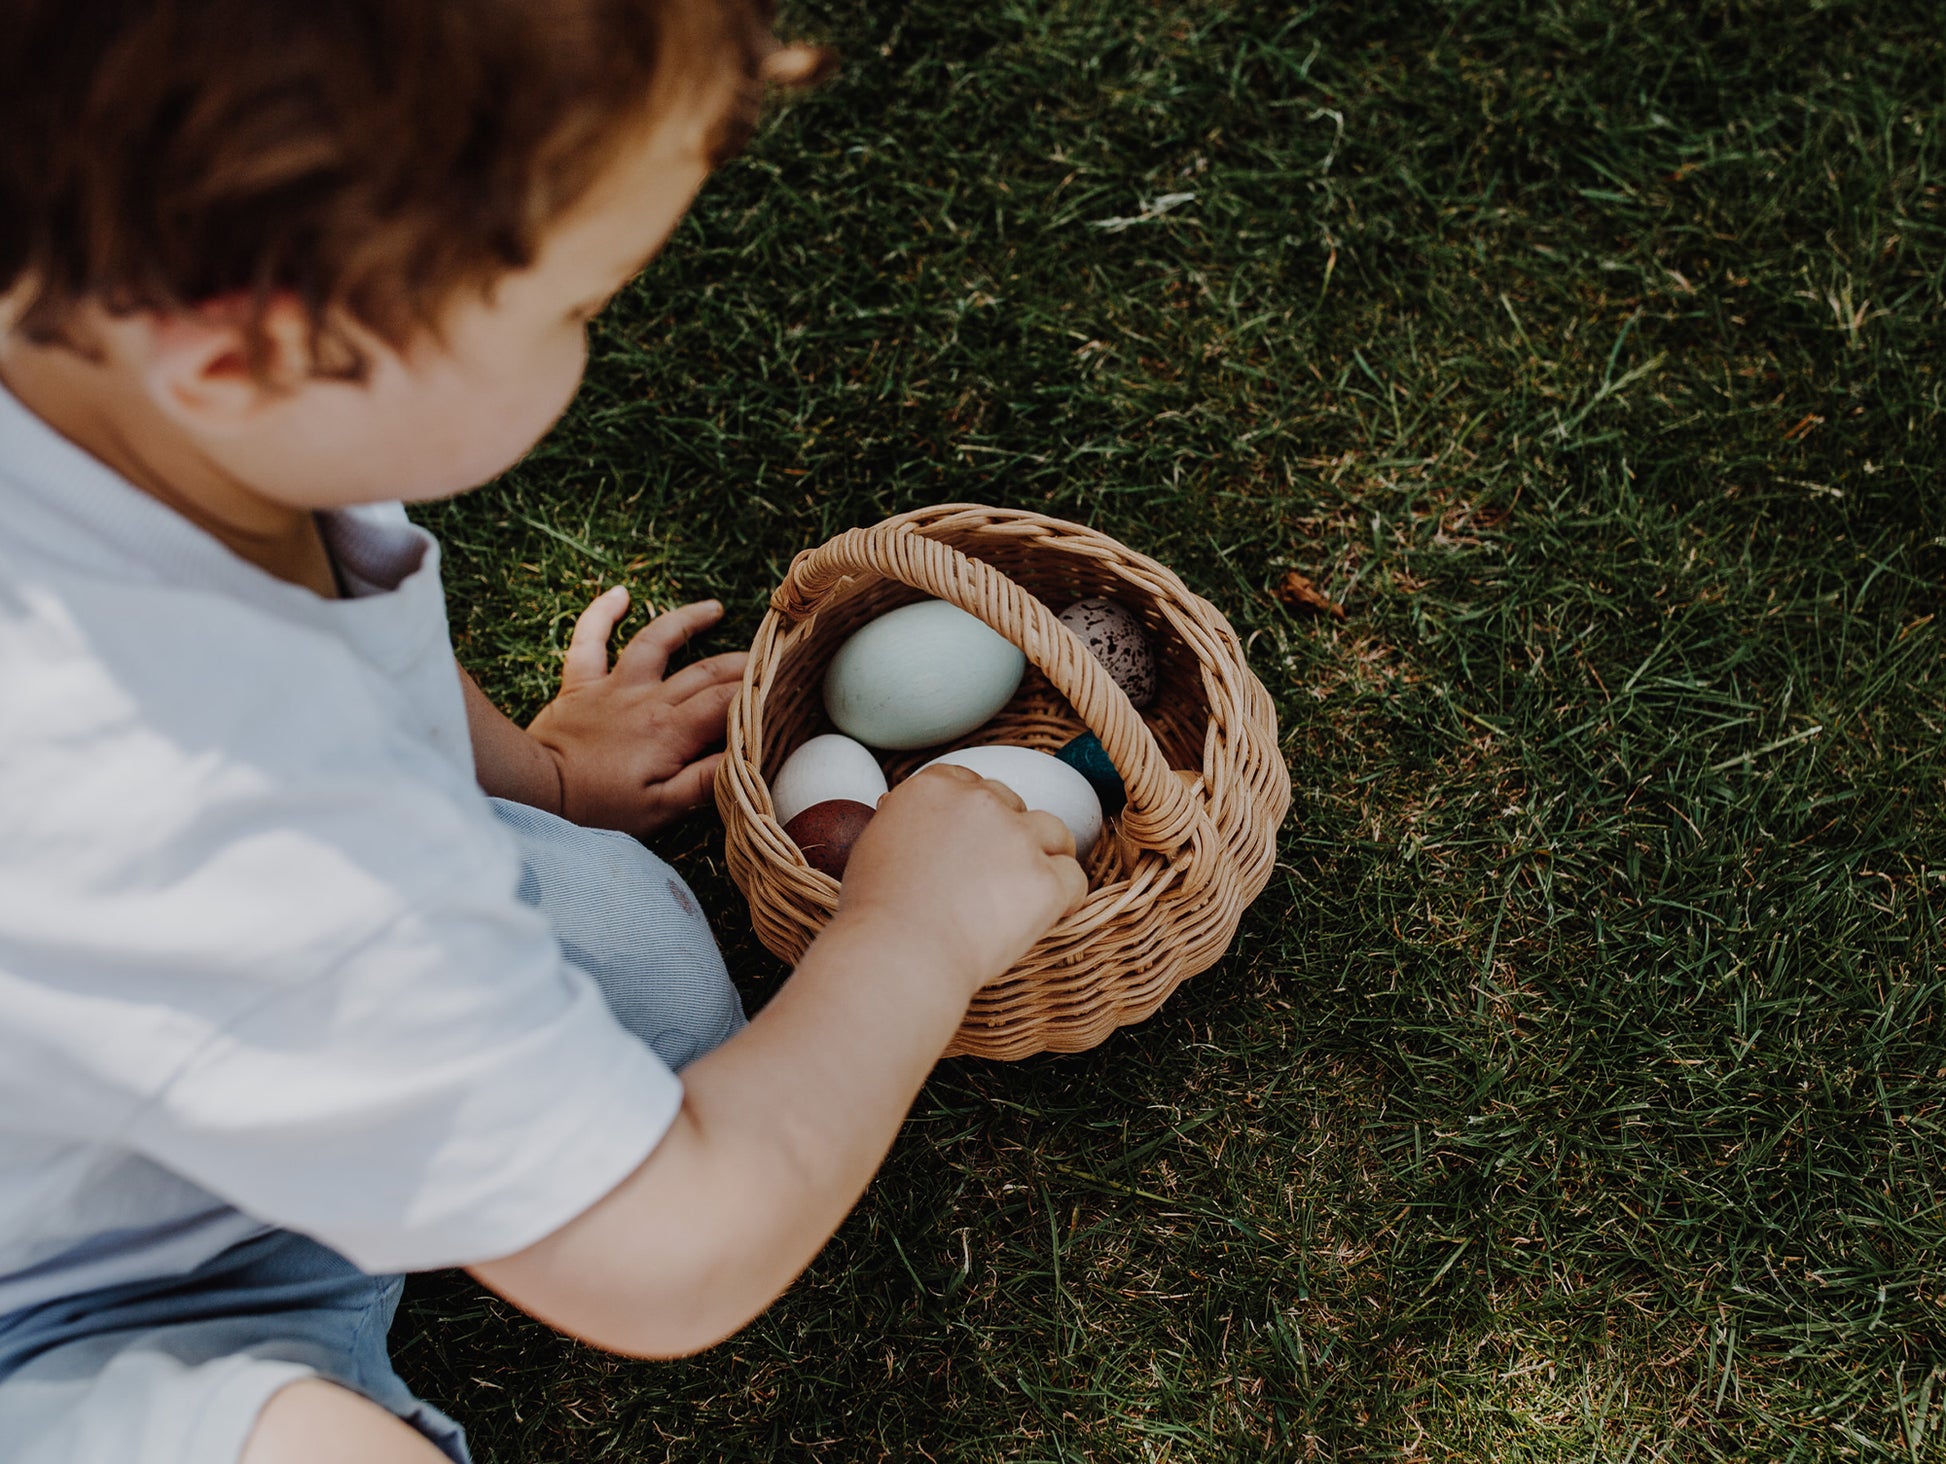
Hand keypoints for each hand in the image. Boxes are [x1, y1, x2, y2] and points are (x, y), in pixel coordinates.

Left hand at [527, 589, 746, 836]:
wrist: (534, 790)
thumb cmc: (597, 808)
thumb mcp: (660, 810)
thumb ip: (703, 781)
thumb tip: (743, 756)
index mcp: (671, 731)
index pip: (728, 701)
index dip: (758, 690)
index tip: (783, 683)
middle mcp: (647, 700)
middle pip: (705, 670)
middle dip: (742, 660)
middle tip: (768, 654)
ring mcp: (613, 686)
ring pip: (655, 640)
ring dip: (686, 621)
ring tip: (714, 609)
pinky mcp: (579, 684)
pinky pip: (589, 639)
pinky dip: (603, 612)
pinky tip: (621, 593)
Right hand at [834, 765, 1089, 995]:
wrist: (899, 952)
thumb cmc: (874, 912)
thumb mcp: (873, 845)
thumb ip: (899, 820)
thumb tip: (896, 807)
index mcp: (934, 787)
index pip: (970, 781)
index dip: (976, 812)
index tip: (973, 839)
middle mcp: (979, 802)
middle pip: (1012, 803)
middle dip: (1010, 832)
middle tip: (998, 873)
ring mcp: (1018, 838)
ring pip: (1054, 831)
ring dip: (1048, 855)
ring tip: (1034, 888)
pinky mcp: (1045, 879)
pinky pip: (1075, 878)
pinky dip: (1066, 899)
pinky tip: (1049, 917)